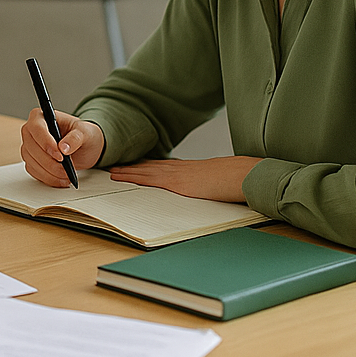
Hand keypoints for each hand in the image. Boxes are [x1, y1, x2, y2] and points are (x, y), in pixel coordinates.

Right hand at [20, 108, 104, 186]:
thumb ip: (75, 138)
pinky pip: (34, 171)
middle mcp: (31, 131)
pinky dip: (47, 178)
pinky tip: (60, 179)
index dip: (46, 143)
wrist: (85, 147)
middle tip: (66, 169)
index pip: (37, 129)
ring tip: (66, 175)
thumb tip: (64, 147)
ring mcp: (29, 146)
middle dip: (49, 162)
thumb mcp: (85, 132)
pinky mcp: (31, 160)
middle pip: (32, 147)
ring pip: (31, 161)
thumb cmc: (83, 134)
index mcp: (41, 116)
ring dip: (49, 172)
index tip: (60, 156)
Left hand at [108, 156, 261, 201]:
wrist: (244, 175)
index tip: (133, 166)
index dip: (146, 166)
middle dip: (132, 167)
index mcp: (190, 170)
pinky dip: (132, 176)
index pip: (162, 167)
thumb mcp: (218, 183)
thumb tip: (204, 190)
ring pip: (144, 170)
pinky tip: (119, 176)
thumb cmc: (236, 180)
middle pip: (149, 166)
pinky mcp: (175, 183)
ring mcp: (176, 175)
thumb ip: (206, 186)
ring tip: (111, 171)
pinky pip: (147, 179)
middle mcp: (180, 169)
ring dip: (127, 171)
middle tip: (113, 167)